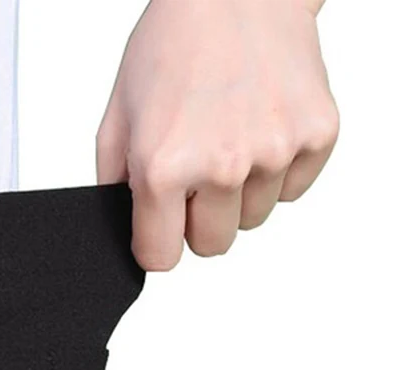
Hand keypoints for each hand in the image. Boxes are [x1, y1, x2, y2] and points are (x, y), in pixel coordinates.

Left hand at [96, 0, 338, 270]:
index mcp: (164, 167)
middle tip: (195, 173)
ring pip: (252, 220)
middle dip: (199, 220)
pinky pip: (290, 192)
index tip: (162, 224)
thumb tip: (126, 235)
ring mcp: (274, 151)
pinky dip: (274, 172)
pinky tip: (257, 128)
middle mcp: (222, 165)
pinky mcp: (316, 136)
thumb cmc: (172, 48)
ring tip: (227, 138)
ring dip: (237, 195)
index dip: (158, 243)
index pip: (161, 259)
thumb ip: (114, 187)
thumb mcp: (117, 119)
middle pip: (212, 246)